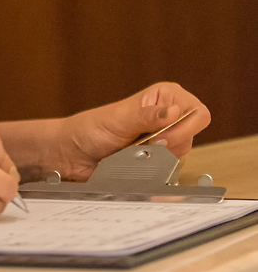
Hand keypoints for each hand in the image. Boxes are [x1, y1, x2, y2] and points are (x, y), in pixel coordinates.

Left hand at [53, 82, 210, 181]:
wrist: (72, 153)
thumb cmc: (89, 129)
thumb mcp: (118, 119)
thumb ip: (146, 116)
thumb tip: (174, 111)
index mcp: (163, 97)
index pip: (198, 113)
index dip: (184, 128)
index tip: (161, 136)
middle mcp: (168, 118)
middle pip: (191, 139)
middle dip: (168, 147)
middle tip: (143, 145)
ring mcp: (164, 142)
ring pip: (181, 158)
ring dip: (157, 160)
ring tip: (133, 153)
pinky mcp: (157, 163)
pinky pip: (169, 174)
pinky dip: (153, 173)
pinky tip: (136, 166)